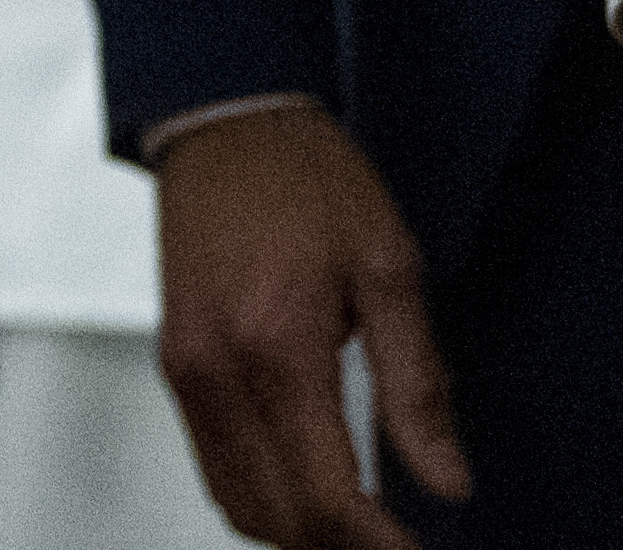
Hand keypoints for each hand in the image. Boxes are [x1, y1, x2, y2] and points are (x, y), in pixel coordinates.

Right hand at [144, 105, 462, 549]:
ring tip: (364, 519)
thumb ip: (419, 385)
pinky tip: (310, 483)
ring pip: (240, 507)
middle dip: (345, 545)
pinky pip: (215, 468)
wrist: (226, 117)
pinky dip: (263, 498)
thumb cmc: (309, 176)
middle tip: (401, 536)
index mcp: (277, 347)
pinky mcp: (174, 367)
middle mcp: (218, 372)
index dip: (382, 546)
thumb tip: (448, 483)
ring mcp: (186, 374)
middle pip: (281, 520)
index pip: (328, 498)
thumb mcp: (390, 268)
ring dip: (301, 532)